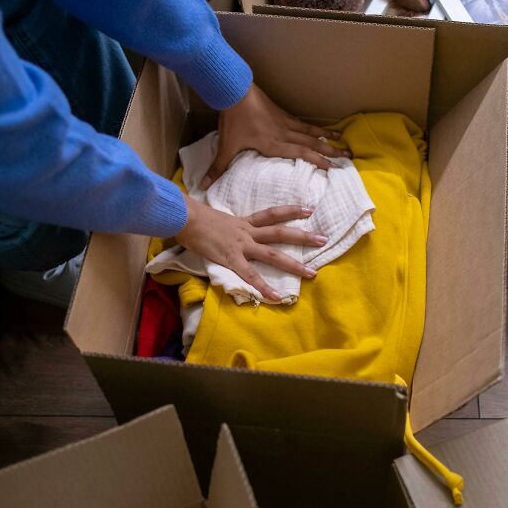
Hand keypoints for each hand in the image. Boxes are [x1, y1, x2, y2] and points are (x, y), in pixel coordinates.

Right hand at [176, 199, 327, 301]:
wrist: (182, 216)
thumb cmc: (192, 216)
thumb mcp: (214, 218)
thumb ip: (225, 225)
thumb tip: (224, 228)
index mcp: (243, 223)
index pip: (271, 214)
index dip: (290, 211)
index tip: (308, 209)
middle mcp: (246, 232)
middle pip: (280, 233)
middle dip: (303, 236)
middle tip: (324, 239)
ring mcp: (240, 246)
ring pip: (272, 254)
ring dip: (294, 264)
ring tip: (312, 273)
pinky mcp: (231, 259)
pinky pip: (250, 276)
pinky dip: (264, 287)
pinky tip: (277, 297)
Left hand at [202, 83, 349, 188]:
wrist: (235, 91)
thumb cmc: (233, 120)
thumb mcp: (226, 146)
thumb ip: (217, 167)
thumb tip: (202, 186)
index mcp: (274, 144)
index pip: (301, 154)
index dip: (318, 161)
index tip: (333, 168)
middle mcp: (284, 134)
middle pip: (312, 143)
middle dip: (330, 151)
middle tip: (348, 157)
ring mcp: (284, 122)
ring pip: (311, 132)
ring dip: (328, 137)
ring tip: (343, 141)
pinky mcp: (282, 113)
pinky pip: (303, 123)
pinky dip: (315, 127)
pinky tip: (323, 129)